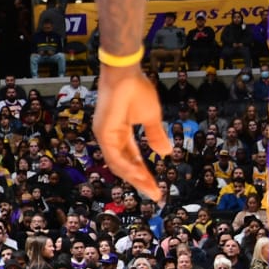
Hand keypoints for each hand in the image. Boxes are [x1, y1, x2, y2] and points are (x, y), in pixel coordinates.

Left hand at [93, 66, 171, 202]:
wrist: (127, 73)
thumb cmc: (137, 90)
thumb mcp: (151, 118)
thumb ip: (155, 136)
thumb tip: (165, 153)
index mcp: (121, 134)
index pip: (133, 159)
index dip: (144, 174)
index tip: (156, 188)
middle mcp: (111, 137)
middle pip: (124, 166)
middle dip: (140, 181)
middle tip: (155, 195)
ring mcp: (105, 135)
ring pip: (118, 164)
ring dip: (135, 177)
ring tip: (150, 187)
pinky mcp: (103, 132)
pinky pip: (114, 155)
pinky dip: (127, 166)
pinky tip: (140, 174)